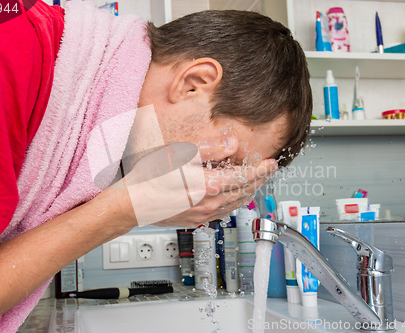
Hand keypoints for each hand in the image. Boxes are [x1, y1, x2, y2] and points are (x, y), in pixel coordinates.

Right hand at [153, 137, 277, 226]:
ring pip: (236, 204)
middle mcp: (209, 203)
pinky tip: (233, 198)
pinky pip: (224, 212)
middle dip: (260, 180)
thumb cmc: (150, 177)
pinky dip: (234, 203)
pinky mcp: (195, 220)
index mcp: (209, 185)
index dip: (261, 170)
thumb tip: (232, 144)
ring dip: (249, 192)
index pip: (245, 177)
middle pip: (244, 191)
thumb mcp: (180, 153)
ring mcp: (203, 214)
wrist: (132, 203)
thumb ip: (210, 148)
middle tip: (269, 171)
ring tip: (256, 182)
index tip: (272, 163)